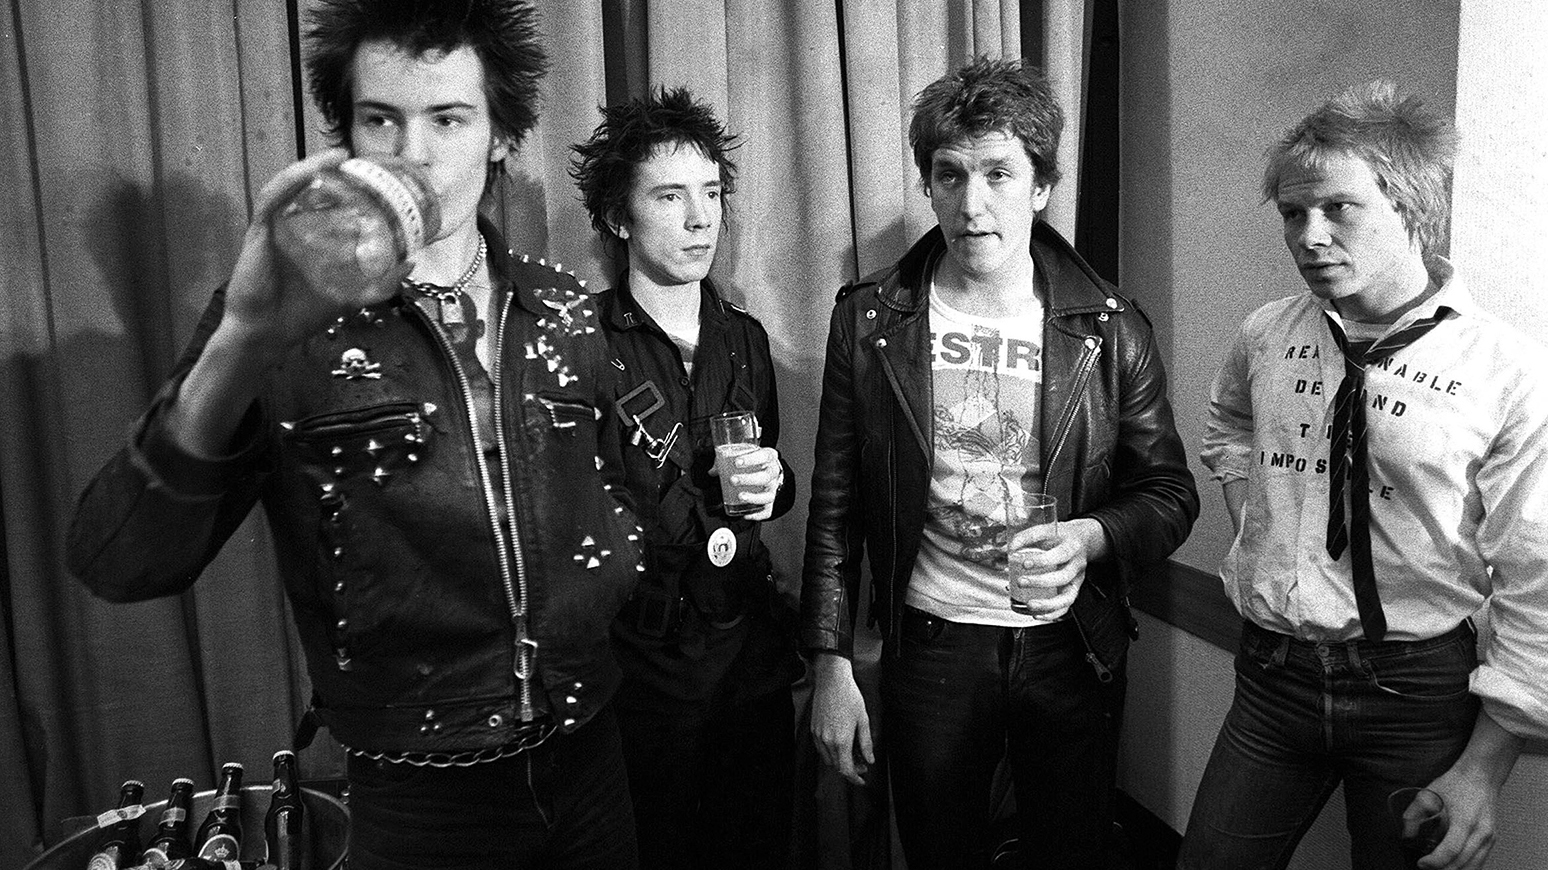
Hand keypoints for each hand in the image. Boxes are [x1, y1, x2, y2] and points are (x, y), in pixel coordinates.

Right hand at [221, 148, 409, 353]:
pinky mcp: (259, 230)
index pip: (329, 205)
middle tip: (362, 162)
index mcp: (310, 239)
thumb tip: (410, 263)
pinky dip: (292, 180)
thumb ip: (379, 283)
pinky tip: (312, 171)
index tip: (374, 176)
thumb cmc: (301, 315)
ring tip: (340, 156)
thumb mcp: (350, 296)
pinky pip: (273, 197)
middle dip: (334, 172)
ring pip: (292, 185)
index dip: (349, 187)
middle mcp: (292, 228)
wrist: (268, 333)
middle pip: (311, 190)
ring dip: (314, 167)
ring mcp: (275, 227)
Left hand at [710, 446, 782, 520]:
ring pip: (768, 496)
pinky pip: (767, 510)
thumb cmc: (754, 461)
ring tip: (740, 497)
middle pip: (766, 477)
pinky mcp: (771, 501)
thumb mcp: (743, 455)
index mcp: (769, 457)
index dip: (752, 459)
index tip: (737, 462)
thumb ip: (726, 461)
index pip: (765, 456)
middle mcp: (774, 473)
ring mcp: (773, 488)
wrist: (768, 469)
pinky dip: (758, 514)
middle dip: (749, 479)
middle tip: (733, 480)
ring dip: (754, 497)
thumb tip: (713, 471)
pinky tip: (746, 514)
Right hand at [811, 653, 872, 785]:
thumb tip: (870, 760)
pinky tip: (840, 744)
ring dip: (840, 761)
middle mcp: (827, 741)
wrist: (832, 681)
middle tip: (862, 764)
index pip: (847, 770)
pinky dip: (831, 752)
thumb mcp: (864, 720)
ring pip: (828, 759)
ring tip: (852, 753)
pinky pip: (821, 749)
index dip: (855, 778)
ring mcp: (818, 735)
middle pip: (837, 766)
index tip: (862, 780)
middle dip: (850, 769)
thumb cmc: (850, 697)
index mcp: (841, 741)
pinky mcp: (813, 729)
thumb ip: (866, 743)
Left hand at [1007, 519, 1094, 620]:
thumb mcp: (1047, 529)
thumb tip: (1008, 550)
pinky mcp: (1074, 590)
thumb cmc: (1061, 536)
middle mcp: (1076, 563)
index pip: (1060, 554)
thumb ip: (1026, 537)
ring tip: (1029, 605)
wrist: (1084, 539)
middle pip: (1063, 576)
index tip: (1024, 562)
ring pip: (1068, 596)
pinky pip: (1066, 606)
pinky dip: (1052, 614)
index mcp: (1070, 545)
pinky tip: (1037, 615)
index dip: (1042, 560)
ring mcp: (1077, 579)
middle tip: (1020, 582)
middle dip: (1040, 582)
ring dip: (1048, 604)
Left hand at [1416, 768, 1497, 869]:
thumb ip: (1415, 814)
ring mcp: (1489, 837)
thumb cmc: (1456, 783)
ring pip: (1473, 867)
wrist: (1481, 776)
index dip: (1435, 861)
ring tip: (1437, 868)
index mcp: (1465, 820)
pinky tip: (1452, 866)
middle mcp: (1481, 832)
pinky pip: (1480, 861)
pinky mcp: (1492, 840)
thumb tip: (1406, 834)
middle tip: (1426, 867)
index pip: (1451, 850)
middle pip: (1462, 863)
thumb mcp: (1429, 794)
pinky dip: (1466, 867)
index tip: (1421, 864)